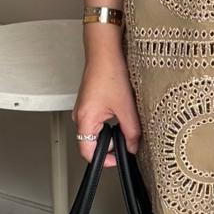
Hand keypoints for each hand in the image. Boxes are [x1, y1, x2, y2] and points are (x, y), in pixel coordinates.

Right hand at [72, 43, 140, 164]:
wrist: (104, 52)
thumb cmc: (109, 73)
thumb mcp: (126, 107)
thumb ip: (131, 132)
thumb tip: (134, 147)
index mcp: (85, 119)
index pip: (88, 152)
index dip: (104, 160)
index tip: (118, 160)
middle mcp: (80, 115)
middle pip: (92, 143)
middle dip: (111, 145)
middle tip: (127, 140)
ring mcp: (83, 109)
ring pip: (96, 131)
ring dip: (111, 132)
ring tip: (124, 121)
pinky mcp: (89, 103)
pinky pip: (97, 120)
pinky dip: (110, 121)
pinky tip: (120, 112)